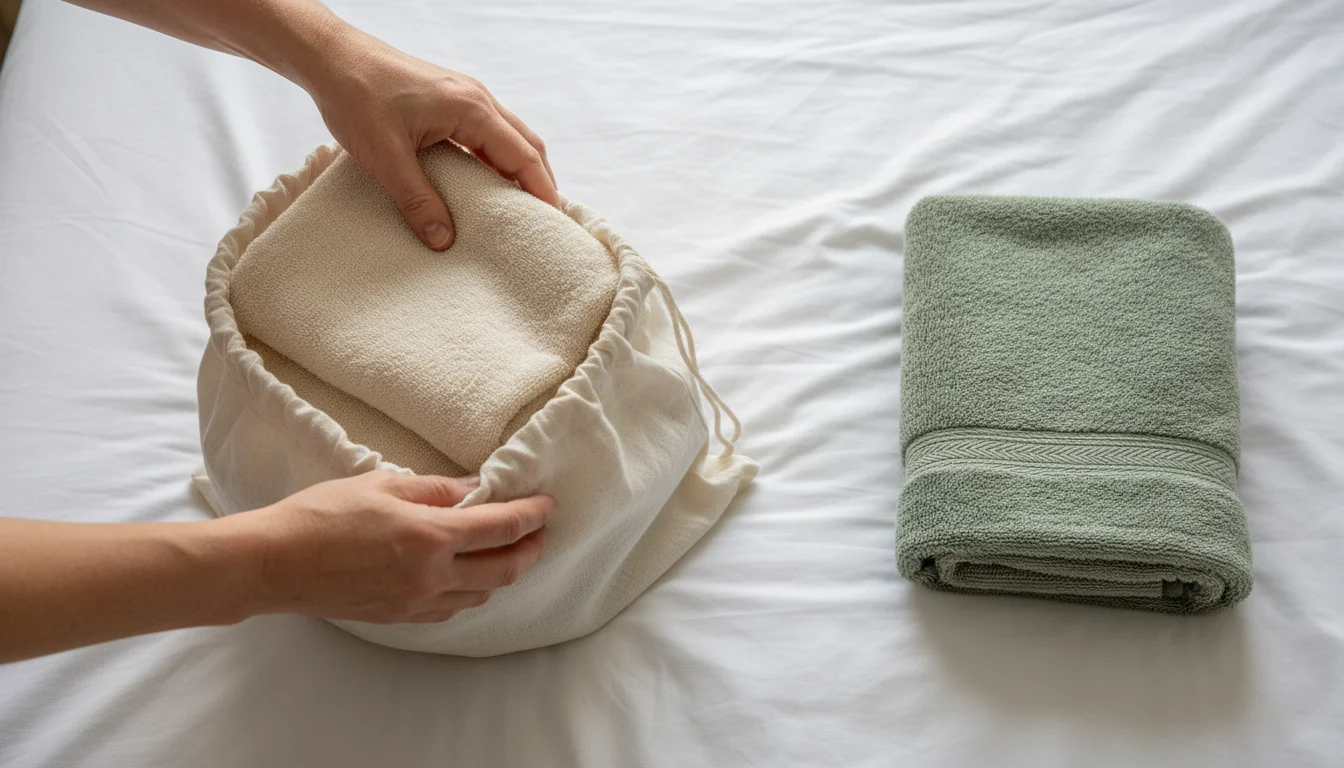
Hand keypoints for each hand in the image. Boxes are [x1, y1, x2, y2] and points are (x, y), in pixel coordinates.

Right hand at [236, 471, 551, 623]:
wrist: (273, 563)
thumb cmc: (321, 515)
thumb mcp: (382, 484)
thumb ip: (436, 489)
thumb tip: (474, 488)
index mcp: (429, 537)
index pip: (501, 527)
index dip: (531, 515)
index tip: (547, 505)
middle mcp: (430, 576)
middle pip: (503, 570)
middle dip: (530, 550)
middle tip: (540, 532)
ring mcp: (415, 602)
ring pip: (480, 595)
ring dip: (501, 574)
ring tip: (506, 551)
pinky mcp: (399, 617)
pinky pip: (450, 609)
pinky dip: (469, 592)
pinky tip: (466, 576)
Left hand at [304, 26, 558, 249]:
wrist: (331, 57)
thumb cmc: (356, 96)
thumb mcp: (385, 157)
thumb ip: (417, 200)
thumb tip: (444, 239)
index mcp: (471, 109)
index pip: (524, 155)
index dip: (542, 191)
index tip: (553, 225)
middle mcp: (478, 99)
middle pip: (527, 144)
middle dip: (539, 183)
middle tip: (542, 223)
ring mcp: (466, 96)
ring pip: (510, 137)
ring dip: (519, 170)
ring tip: (519, 208)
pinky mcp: (451, 99)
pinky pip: (489, 132)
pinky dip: (498, 159)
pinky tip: (487, 182)